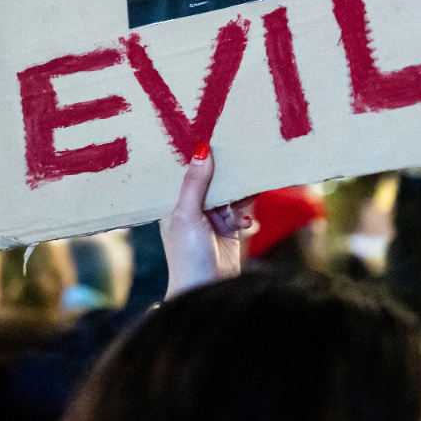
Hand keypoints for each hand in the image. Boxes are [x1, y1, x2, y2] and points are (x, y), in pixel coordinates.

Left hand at [161, 150, 252, 297]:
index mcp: (173, 201)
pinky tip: (246, 220)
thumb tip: (202, 149)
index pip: (184, 171)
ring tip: (247, 182)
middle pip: (210, 178)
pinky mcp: (231, 227)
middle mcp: (192, 206)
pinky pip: (242, 209)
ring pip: (229, 192)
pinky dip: (245, 212)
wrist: (206, 290)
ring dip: (238, 190)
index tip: (208, 130)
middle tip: (238, 147)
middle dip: (223, 168)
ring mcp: (212, 216)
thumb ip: (195, 183)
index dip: (195, 154)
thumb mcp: (187, 214)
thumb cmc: (187, 254)